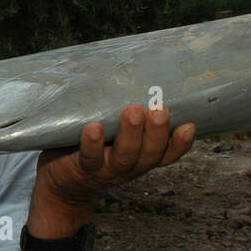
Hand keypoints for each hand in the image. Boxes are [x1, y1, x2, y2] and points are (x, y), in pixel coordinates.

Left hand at [35, 104, 195, 211]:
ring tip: (132, 111)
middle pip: (150, 153)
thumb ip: (128, 114)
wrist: (62, 181)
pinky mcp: (83, 168)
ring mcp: (107, 169)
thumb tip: (138, 69)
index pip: (168, 153)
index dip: (181, 143)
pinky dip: (93, 144)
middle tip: (159, 109)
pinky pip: (90, 157)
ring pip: (125, 156)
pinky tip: (94, 128)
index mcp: (142, 156)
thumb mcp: (115, 134)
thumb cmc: (93, 148)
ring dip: (131, 134)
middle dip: (157, 131)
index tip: (189, 124)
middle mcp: (129, 165)